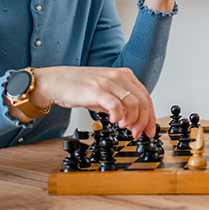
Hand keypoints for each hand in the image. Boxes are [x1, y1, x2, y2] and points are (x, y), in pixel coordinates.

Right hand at [20, 66, 156, 138]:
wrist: (57, 81)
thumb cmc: (81, 87)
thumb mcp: (106, 92)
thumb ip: (121, 103)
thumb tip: (134, 120)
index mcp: (125, 76)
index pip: (146, 97)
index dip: (150, 116)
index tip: (150, 130)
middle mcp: (119, 77)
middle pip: (143, 101)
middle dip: (144, 121)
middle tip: (139, 133)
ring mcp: (109, 83)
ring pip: (134, 103)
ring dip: (133, 120)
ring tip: (126, 129)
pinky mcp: (97, 90)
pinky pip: (115, 105)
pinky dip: (119, 116)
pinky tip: (115, 122)